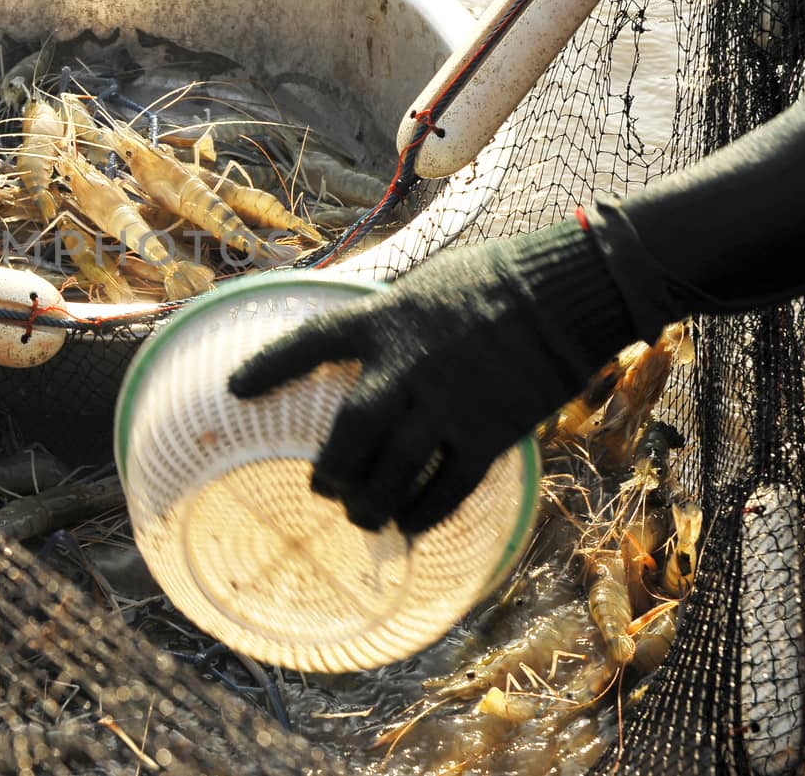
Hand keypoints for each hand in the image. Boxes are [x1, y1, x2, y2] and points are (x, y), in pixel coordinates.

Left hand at [229, 223, 645, 533]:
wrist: (569, 290)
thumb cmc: (496, 279)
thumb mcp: (425, 286)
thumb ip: (391, 320)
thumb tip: (364, 343)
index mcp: (386, 319)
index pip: (311, 342)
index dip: (269, 367)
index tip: (235, 389)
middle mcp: (407, 366)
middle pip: (350, 430)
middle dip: (330, 468)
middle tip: (321, 489)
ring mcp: (449, 403)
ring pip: (394, 469)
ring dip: (370, 502)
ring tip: (360, 516)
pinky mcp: (490, 432)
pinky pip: (447, 488)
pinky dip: (424, 512)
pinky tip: (409, 526)